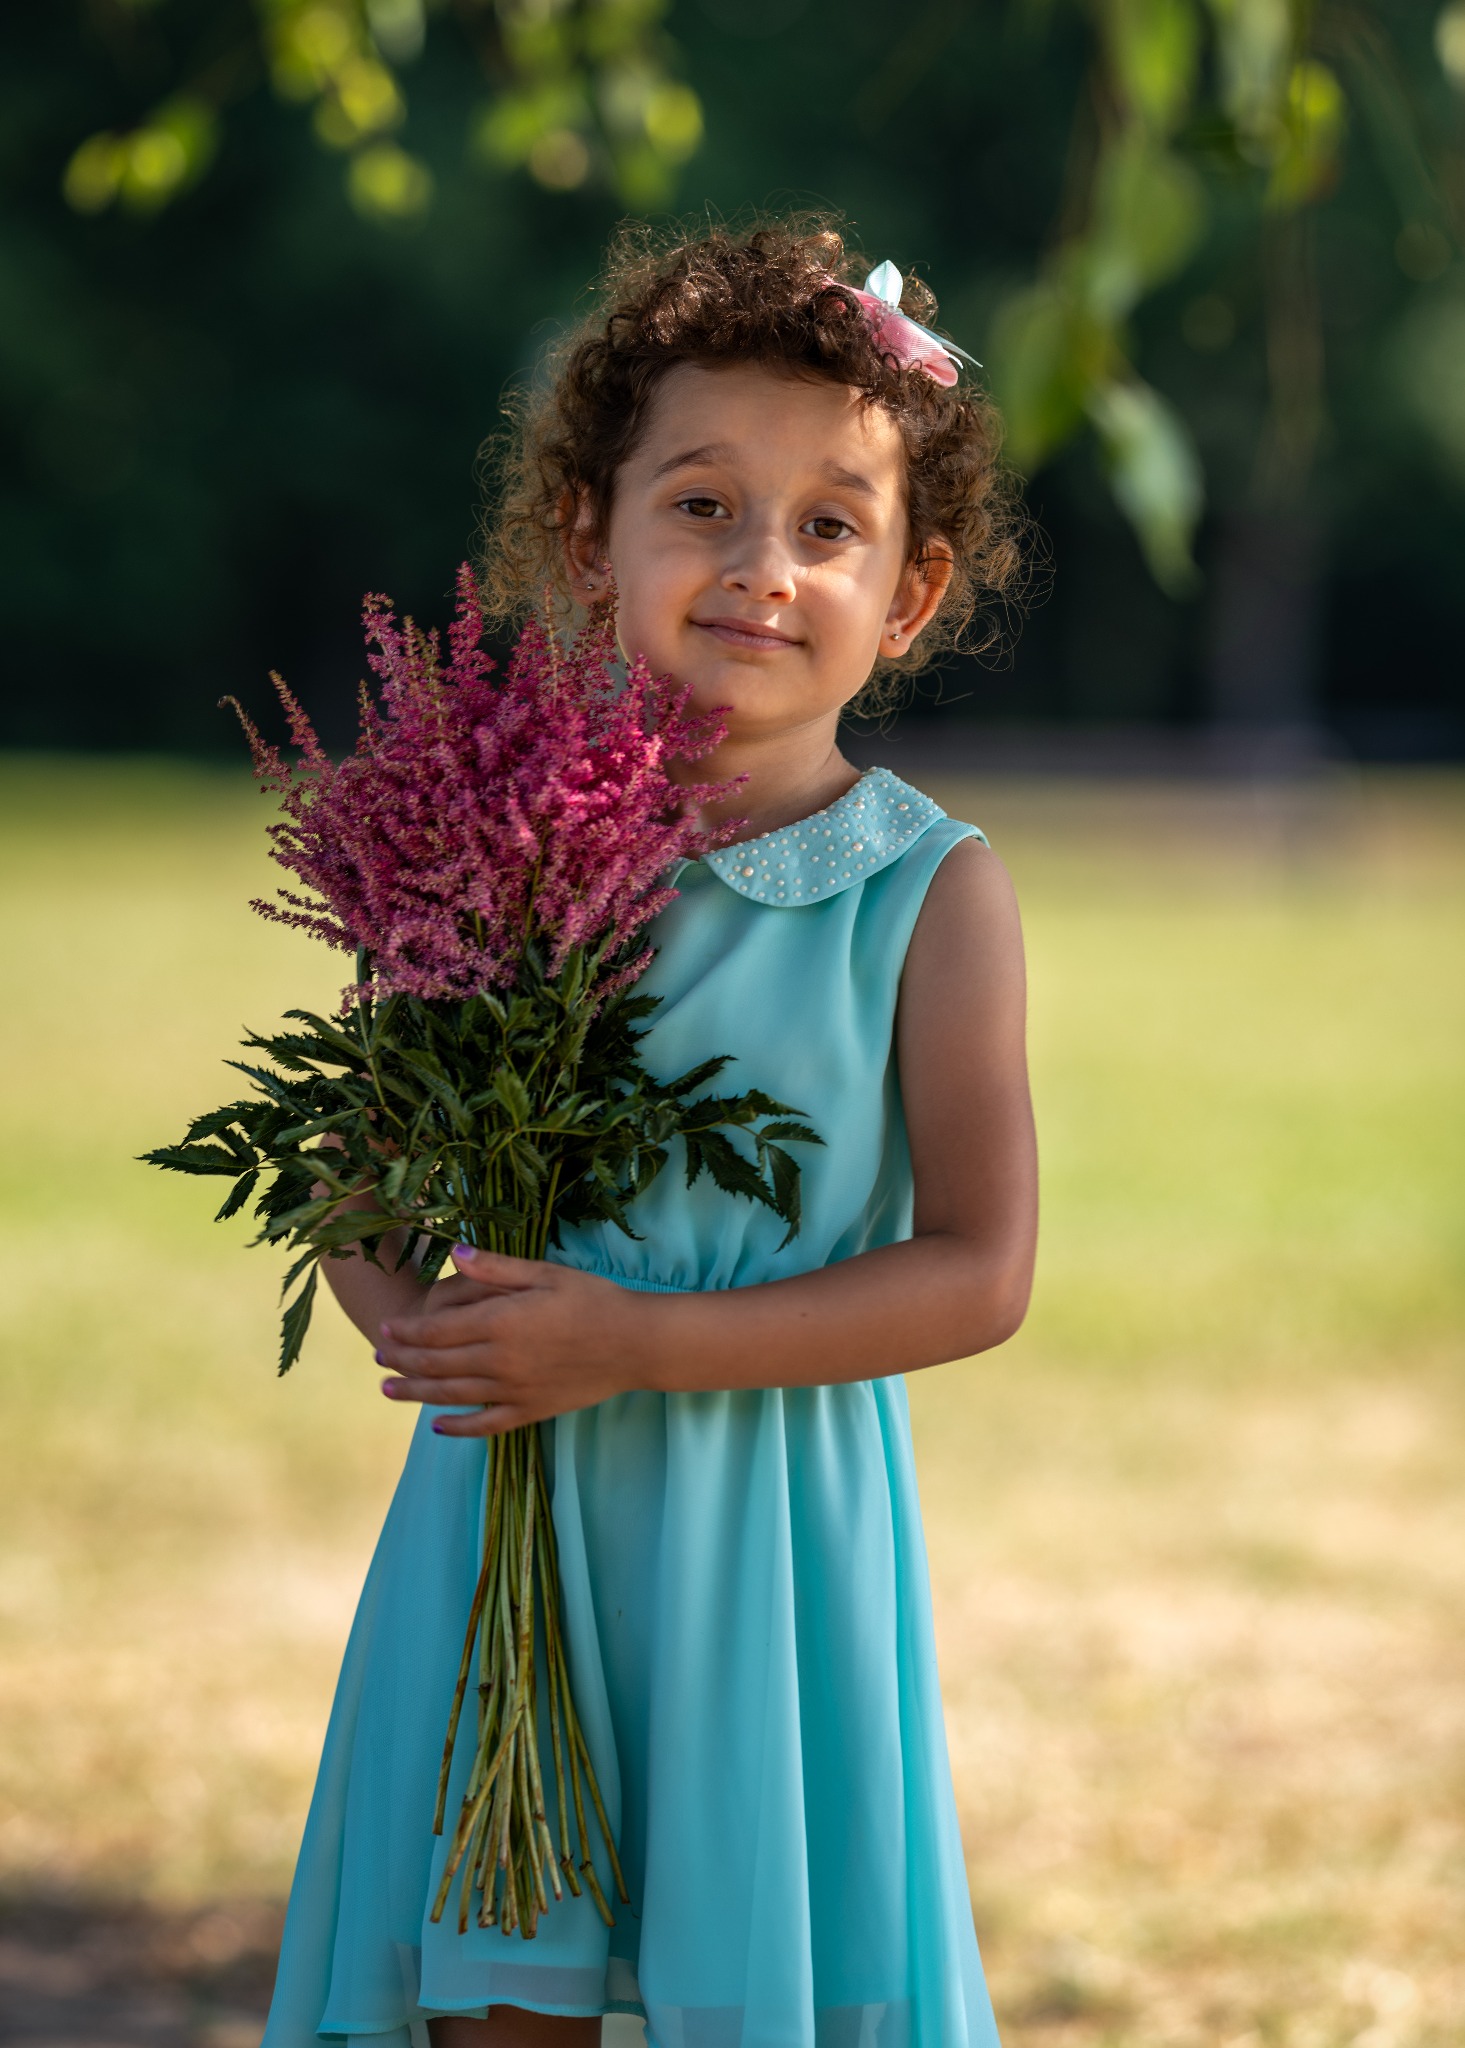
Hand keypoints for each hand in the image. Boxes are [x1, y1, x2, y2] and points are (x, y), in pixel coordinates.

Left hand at [375, 1245, 644, 1435]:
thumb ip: (497, 1268)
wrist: (635, 1343)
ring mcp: (513, 1390)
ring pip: (451, 1395)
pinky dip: (458, 1428)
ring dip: (414, 1392)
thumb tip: (454, 1254)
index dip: (406, 1330)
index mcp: (500, 1322)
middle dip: (401, 1359)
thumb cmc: (593, 1299)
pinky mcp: (530, 1411)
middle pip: (436, 1363)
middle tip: (377, 1356)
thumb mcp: (546, 1272)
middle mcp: (499, 1360)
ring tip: (387, 1389)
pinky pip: (486, 1424)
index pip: (436, 1330)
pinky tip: (437, 1427)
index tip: (385, 1327)